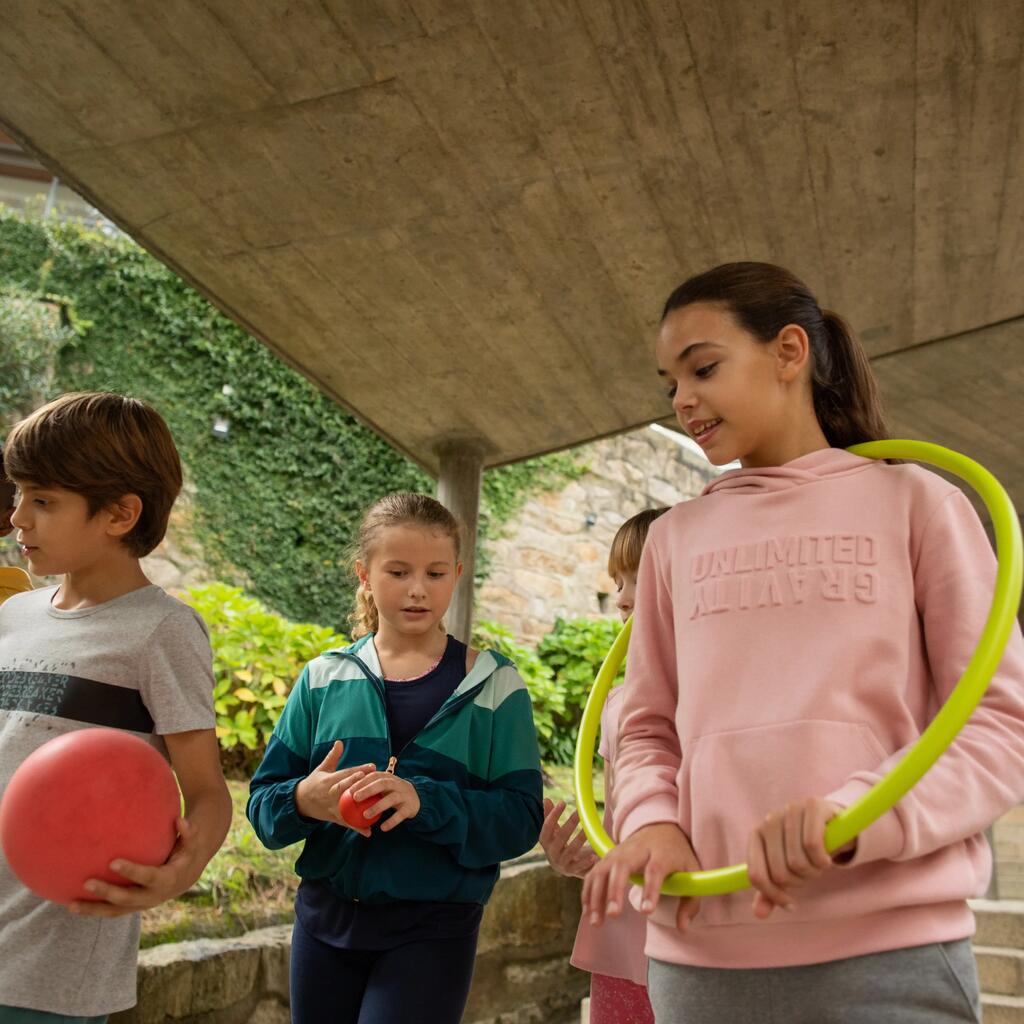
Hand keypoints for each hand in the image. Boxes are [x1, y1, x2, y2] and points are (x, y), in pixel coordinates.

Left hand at [70, 817, 201, 916]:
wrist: (186, 877)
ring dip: (94, 910)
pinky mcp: (132, 908)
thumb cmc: (186, 852)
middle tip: (87, 883)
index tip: (113, 862)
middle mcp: (153, 897)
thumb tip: (179, 820)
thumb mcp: (192, 841)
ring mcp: (141, 905)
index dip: (132, 872)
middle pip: (128, 898)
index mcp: (168, 880)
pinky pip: (112, 912)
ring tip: (71, 905)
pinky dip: (94, 911)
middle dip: (107, 893)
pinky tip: (74, 905)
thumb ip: (188, 831)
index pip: (148, 877)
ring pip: (116, 911)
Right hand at [295, 740, 374, 829]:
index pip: (345, 774)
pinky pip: (346, 823)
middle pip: (345, 789)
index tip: (372, 766)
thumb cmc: (314, 783)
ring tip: (375, 809)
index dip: (358, 770)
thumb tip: (339, 742)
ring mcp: (331, 807)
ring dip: (360, 810)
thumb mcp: (322, 769)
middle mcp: (329, 794)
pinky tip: (369, 831)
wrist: (300, 802)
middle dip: (358, 785)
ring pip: (347, 808)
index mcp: (328, 780)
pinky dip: (357, 828)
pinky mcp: (334, 818)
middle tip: (373, 781)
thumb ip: (332, 756)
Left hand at [349, 771, 419, 831]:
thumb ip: (368, 789)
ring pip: (391, 799)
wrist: (416, 798)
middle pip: (382, 784)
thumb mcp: (382, 788)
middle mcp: (396, 784)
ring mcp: (404, 795)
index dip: (361, 781)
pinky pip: (400, 814)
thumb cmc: (391, 793)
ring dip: (378, 806)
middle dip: (368, 790)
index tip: (349, 790)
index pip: (373, 776)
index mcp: (387, 778)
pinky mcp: (410, 807)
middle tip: (355, 798)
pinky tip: (382, 827)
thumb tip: (346, 795)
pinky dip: (392, 821)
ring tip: (365, 815)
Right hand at [540, 798, 597, 877]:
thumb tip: (546, 799)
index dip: (553, 815)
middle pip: (561, 837)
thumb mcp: (554, 830)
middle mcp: (551, 853)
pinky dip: (586, 862)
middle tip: (580, 812)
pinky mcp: (571, 871)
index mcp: (545, 841)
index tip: (563, 802)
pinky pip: (579, 866)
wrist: (564, 866)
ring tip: (589, 830)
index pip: (547, 827)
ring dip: (580, 840)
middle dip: (570, 823)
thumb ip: (549, 816)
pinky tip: (594, 856)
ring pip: (571, 850)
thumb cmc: (559, 843)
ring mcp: (561, 863)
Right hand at [582, 822, 700, 932]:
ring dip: (596, 895)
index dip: (650, 890)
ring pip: (603, 868)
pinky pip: (594, 872)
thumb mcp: (692, 873)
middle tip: (613, 915)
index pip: (655, 870)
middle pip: (622, 865)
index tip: (646, 911)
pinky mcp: (608, 856)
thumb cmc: (677, 855)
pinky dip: (588, 892)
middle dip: (615, 890)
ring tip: (596, 922)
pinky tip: (589, 913)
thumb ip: (690, 902)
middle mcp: (637, 849)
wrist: (660, 827)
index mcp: (662, 853)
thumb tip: (682, 929)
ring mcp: (619, 851)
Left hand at [746, 798, 852, 918]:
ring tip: (818, 864)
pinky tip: (826, 858)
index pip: (756, 876)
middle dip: (799, 882)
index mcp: (756, 835)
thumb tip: (759, 914)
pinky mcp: (811, 805)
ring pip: (797, 862)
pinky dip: (822, 860)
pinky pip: (813, 845)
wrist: (832, 823)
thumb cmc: (803, 849)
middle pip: (780, 874)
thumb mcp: (787, 869)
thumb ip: (771, 891)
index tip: (791, 904)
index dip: (774, 896)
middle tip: (809, 873)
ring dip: (813, 872)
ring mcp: (789, 810)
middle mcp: (769, 821)